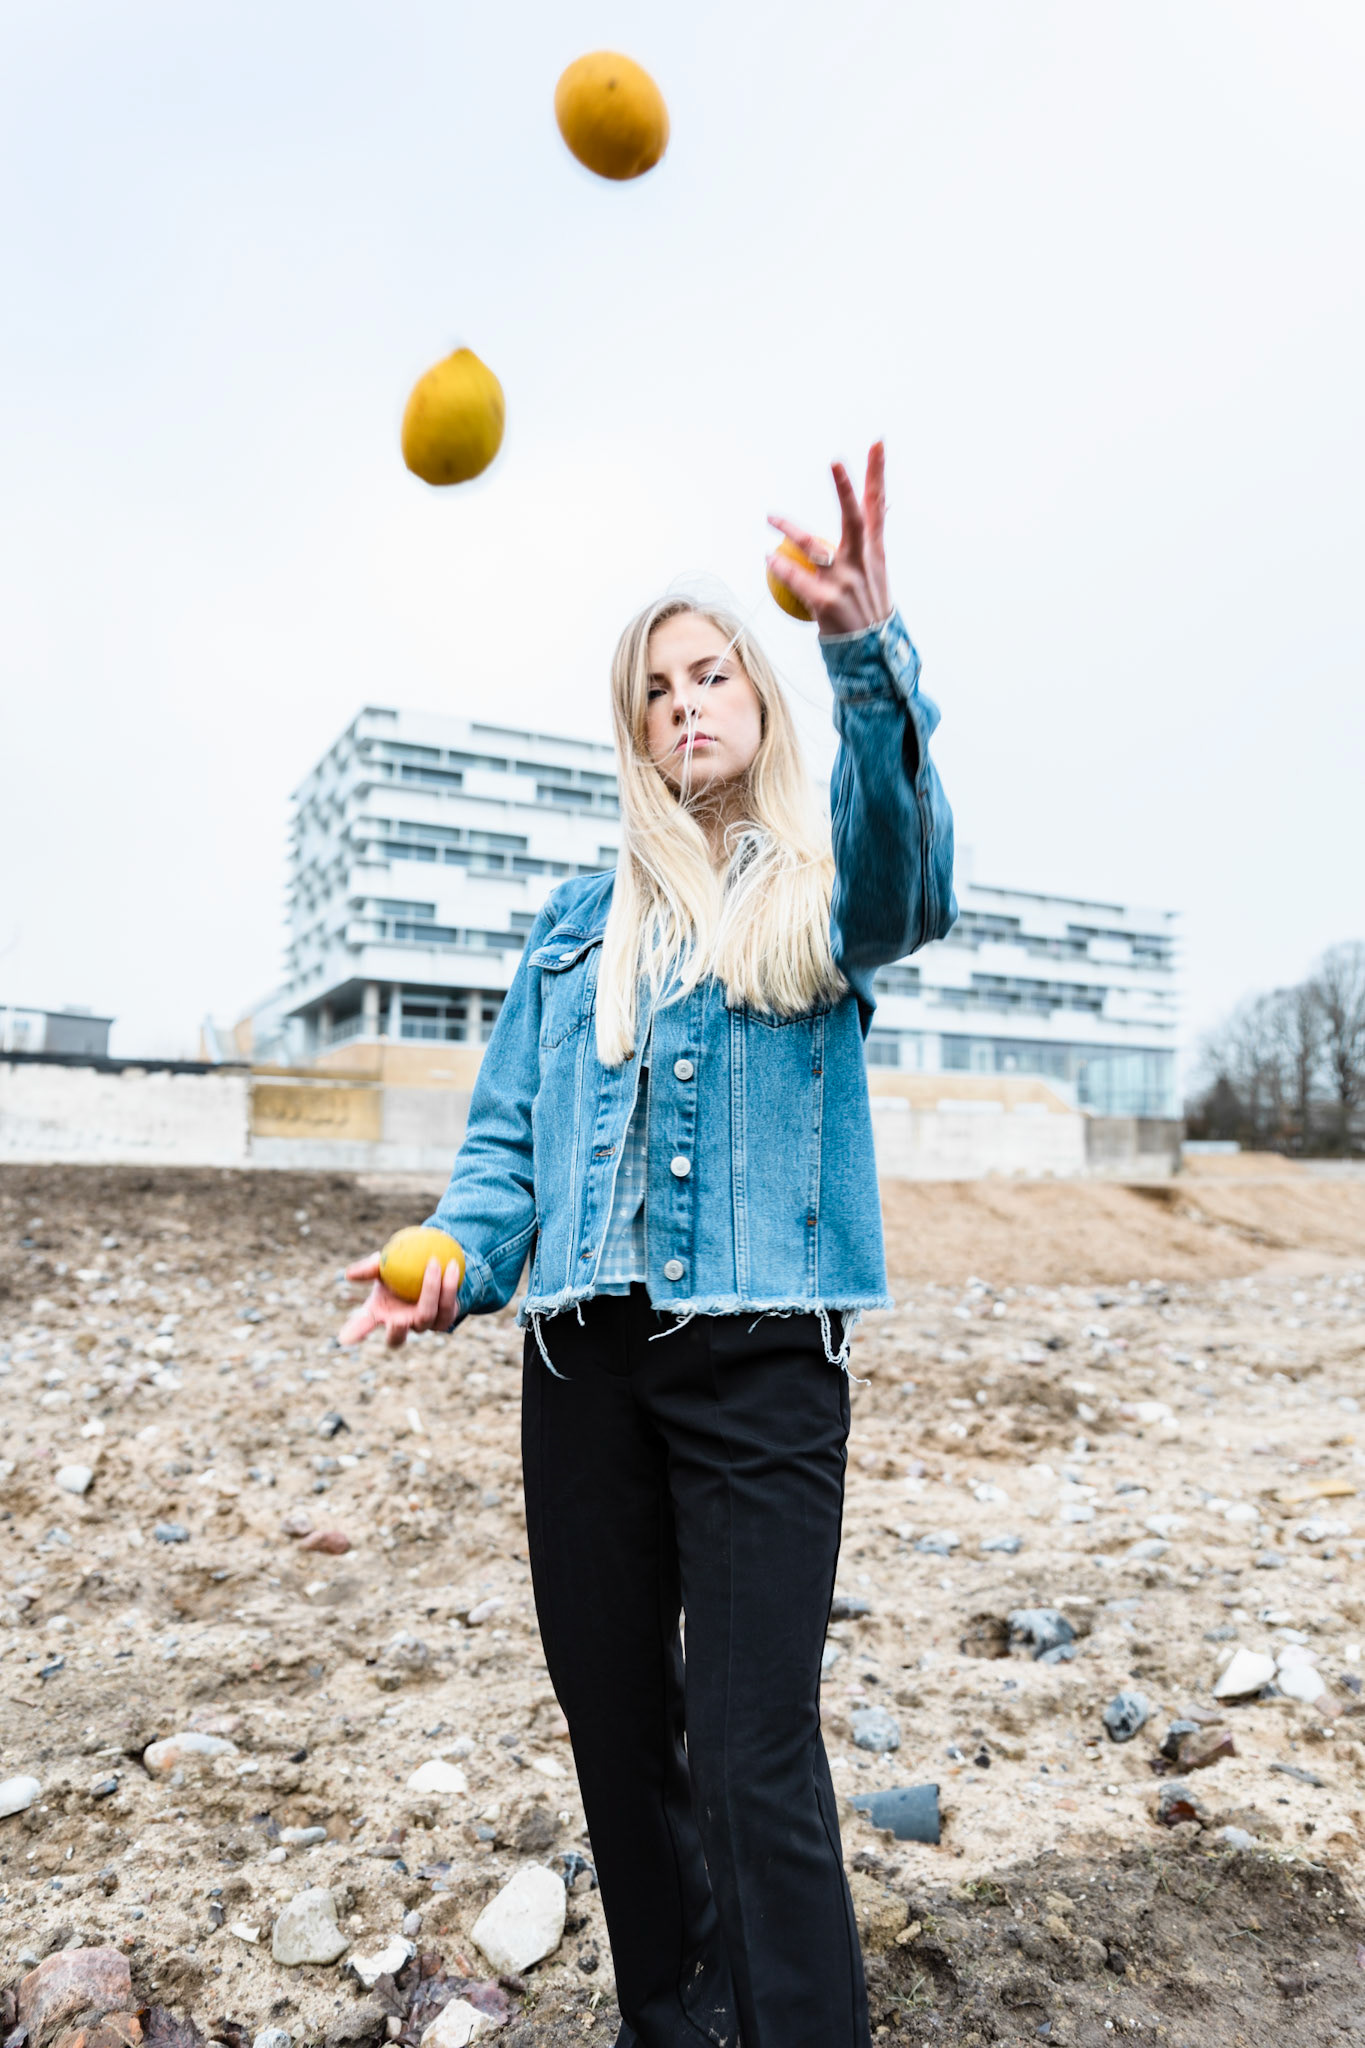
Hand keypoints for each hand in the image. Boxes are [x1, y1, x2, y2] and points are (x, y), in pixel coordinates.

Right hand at [338, 1254, 461, 1348]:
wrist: (434, 1267)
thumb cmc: (401, 1269)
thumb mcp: (383, 1265)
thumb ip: (369, 1268)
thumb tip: (349, 1275)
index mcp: (380, 1313)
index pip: (364, 1324)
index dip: (355, 1332)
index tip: (345, 1338)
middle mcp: (401, 1324)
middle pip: (396, 1339)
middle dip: (396, 1332)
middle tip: (397, 1320)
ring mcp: (423, 1325)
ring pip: (427, 1316)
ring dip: (431, 1290)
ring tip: (434, 1263)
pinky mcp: (444, 1320)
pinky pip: (448, 1307)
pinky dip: (450, 1286)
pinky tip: (452, 1265)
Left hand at [766, 440, 891, 636]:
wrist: (873, 654)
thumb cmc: (868, 610)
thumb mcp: (876, 573)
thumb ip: (870, 540)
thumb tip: (874, 510)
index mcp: (875, 551)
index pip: (878, 505)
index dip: (877, 473)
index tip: (877, 443)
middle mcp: (862, 562)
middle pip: (854, 517)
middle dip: (846, 488)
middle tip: (836, 461)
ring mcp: (846, 582)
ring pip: (815, 547)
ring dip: (790, 529)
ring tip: (770, 517)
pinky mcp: (827, 603)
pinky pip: (797, 581)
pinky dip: (780, 568)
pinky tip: (767, 557)